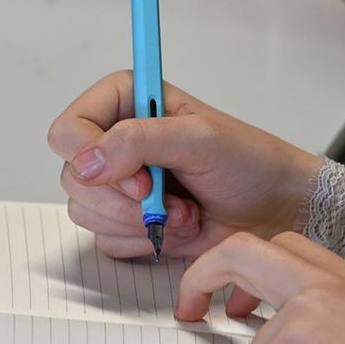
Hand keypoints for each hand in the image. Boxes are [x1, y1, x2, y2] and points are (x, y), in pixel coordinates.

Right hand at [47, 72, 322, 259]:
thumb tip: (86, 162)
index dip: (92, 158)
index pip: (68, 130)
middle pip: (73, 177)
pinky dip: (142, 241)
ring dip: (139, 221)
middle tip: (167, 198)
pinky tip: (176, 228)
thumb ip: (138, 140)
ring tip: (184, 212)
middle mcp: (113, 141)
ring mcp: (117, 183)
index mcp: (124, 102)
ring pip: (85, 211)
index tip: (137, 178)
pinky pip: (105, 238)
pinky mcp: (123, 220)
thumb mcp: (199, 138)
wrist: (275, 210)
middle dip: (125, 199)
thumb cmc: (250, 164)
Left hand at [176, 231, 344, 343]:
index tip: (231, 298)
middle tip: (189, 307)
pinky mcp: (295, 339)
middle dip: (203, 275)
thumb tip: (272, 333)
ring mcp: (310, 306)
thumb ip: (325, 319)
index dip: (246, 267)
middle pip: (243, 250)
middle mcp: (331, 282)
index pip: (284, 246)